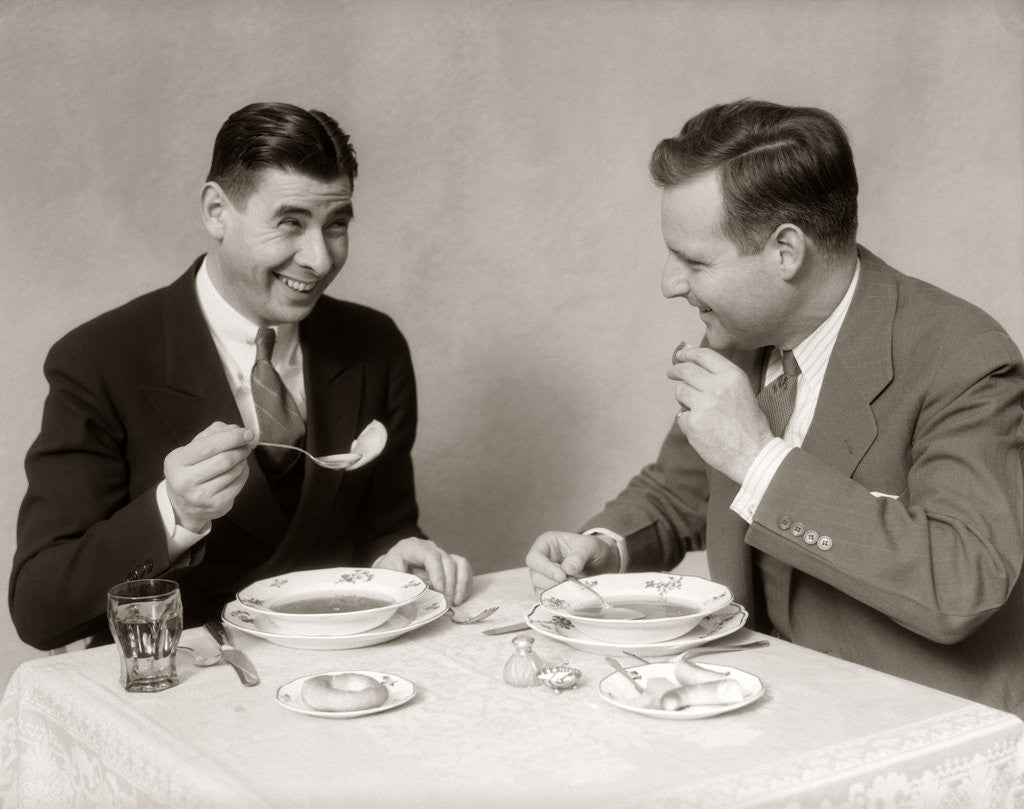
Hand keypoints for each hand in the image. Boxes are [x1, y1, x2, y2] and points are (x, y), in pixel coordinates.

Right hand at [164, 422, 253, 532]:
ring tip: (241, 456)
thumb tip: (237, 429)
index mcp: (177, 461)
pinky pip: (238, 484)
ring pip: (234, 471)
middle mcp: (185, 481)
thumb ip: (214, 434)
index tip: (248, 432)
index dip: (232, 437)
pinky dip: (244, 473)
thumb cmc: (192, 469)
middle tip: (248, 444)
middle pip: (224, 459)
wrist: (184, 504)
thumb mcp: (193, 448)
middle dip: (240, 449)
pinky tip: (239, 470)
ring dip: (243, 460)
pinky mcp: (215, 505)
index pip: (208, 446)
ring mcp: (200, 496)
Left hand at [373, 538, 472, 605]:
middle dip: (449, 584)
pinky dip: (464, 584)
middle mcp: (427, 547)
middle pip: (446, 560)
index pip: (430, 555)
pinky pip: (463, 569)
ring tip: (455, 602)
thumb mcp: (388, 585)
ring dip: (460, 584)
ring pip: (459, 563)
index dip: (438, 573)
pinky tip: (459, 598)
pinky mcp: (448, 563)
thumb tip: (412, 612)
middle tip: (446, 603)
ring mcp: (439, 554)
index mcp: (409, 547)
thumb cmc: (386, 581)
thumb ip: (401, 595)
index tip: (440, 591)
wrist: (388, 577)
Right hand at [525, 531, 620, 593]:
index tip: (562, 577)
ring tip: (573, 590)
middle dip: (552, 583)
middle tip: (570, 585)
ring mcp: (545, 576)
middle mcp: (542, 560)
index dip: (545, 569)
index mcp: (546, 543)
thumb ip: (579, 555)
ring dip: (556, 593)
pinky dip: (558, 600)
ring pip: (539, 589)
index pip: (535, 558)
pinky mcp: (550, 589)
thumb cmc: (593, 549)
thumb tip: (568, 569)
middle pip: (535, 576)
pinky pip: (547, 599)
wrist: (602, 562)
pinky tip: (571, 598)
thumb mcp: (590, 546)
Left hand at [668, 345, 773, 483]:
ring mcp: (703, 405)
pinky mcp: (693, 423)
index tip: (680, 355)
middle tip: (672, 373)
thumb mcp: (742, 391)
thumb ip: (719, 376)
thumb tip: (692, 357)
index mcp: (732, 376)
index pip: (703, 355)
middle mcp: (717, 387)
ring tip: (698, 409)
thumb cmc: (749, 424)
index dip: (688, 353)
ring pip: (680, 391)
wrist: (753, 454)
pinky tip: (702, 428)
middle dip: (676, 370)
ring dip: (683, 398)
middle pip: (686, 370)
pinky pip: (681, 415)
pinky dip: (687, 421)